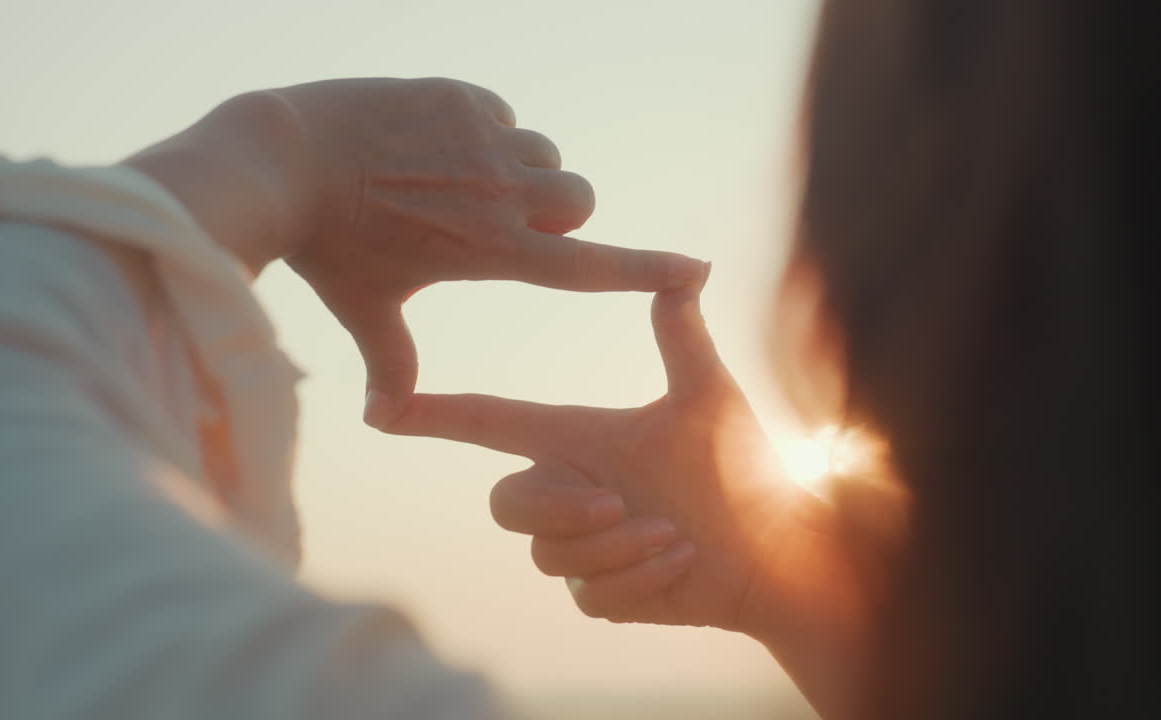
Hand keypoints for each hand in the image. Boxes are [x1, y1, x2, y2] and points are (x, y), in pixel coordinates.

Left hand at [125, 78, 706, 424]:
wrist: (279, 160)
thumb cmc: (324, 247)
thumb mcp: (365, 307)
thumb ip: (391, 360)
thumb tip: (384, 415)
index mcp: (491, 251)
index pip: (589, 266)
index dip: (649, 270)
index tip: (699, 268)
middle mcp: (501, 193)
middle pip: (577, 197)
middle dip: (554, 210)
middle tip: (497, 218)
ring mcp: (483, 139)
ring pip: (541, 152)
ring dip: (517, 169)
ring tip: (451, 181)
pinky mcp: (461, 97)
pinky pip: (501, 115)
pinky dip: (480, 133)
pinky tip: (425, 146)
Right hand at [387, 281, 869, 714]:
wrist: (775, 547)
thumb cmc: (743, 468)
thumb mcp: (709, 397)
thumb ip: (683, 338)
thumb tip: (684, 270)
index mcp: (581, 440)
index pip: (494, 423)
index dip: (438, 416)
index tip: (384, 407)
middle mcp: (571, 492)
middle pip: (506, 503)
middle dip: (558, 506)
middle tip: (616, 503)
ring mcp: (582, 549)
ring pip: (549, 554)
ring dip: (618, 545)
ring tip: (673, 532)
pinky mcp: (602, 595)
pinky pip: (590, 593)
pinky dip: (642, 576)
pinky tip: (683, 560)